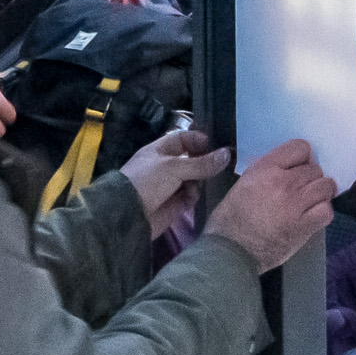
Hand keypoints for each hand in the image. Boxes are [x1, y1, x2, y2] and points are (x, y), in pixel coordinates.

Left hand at [120, 120, 229, 242]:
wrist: (128, 215)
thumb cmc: (146, 182)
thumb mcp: (174, 167)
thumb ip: (201, 163)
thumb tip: (227, 154)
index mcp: (159, 151)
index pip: (183, 139)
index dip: (198, 140)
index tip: (216, 144)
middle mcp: (166, 166)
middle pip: (192, 159)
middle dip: (205, 161)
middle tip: (222, 163)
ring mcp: (171, 185)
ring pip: (195, 178)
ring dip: (200, 179)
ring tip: (204, 181)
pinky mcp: (175, 203)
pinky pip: (191, 195)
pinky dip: (193, 194)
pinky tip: (192, 196)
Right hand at [203, 138, 338, 270]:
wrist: (231, 251)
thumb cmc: (231, 219)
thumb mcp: (245, 183)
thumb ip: (269, 171)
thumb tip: (292, 167)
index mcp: (265, 169)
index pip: (300, 147)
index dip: (302, 158)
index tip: (299, 168)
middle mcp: (283, 182)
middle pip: (315, 169)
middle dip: (310, 178)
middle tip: (301, 190)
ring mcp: (296, 204)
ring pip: (325, 186)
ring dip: (320, 194)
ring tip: (310, 202)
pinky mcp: (304, 225)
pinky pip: (327, 210)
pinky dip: (322, 213)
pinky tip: (312, 217)